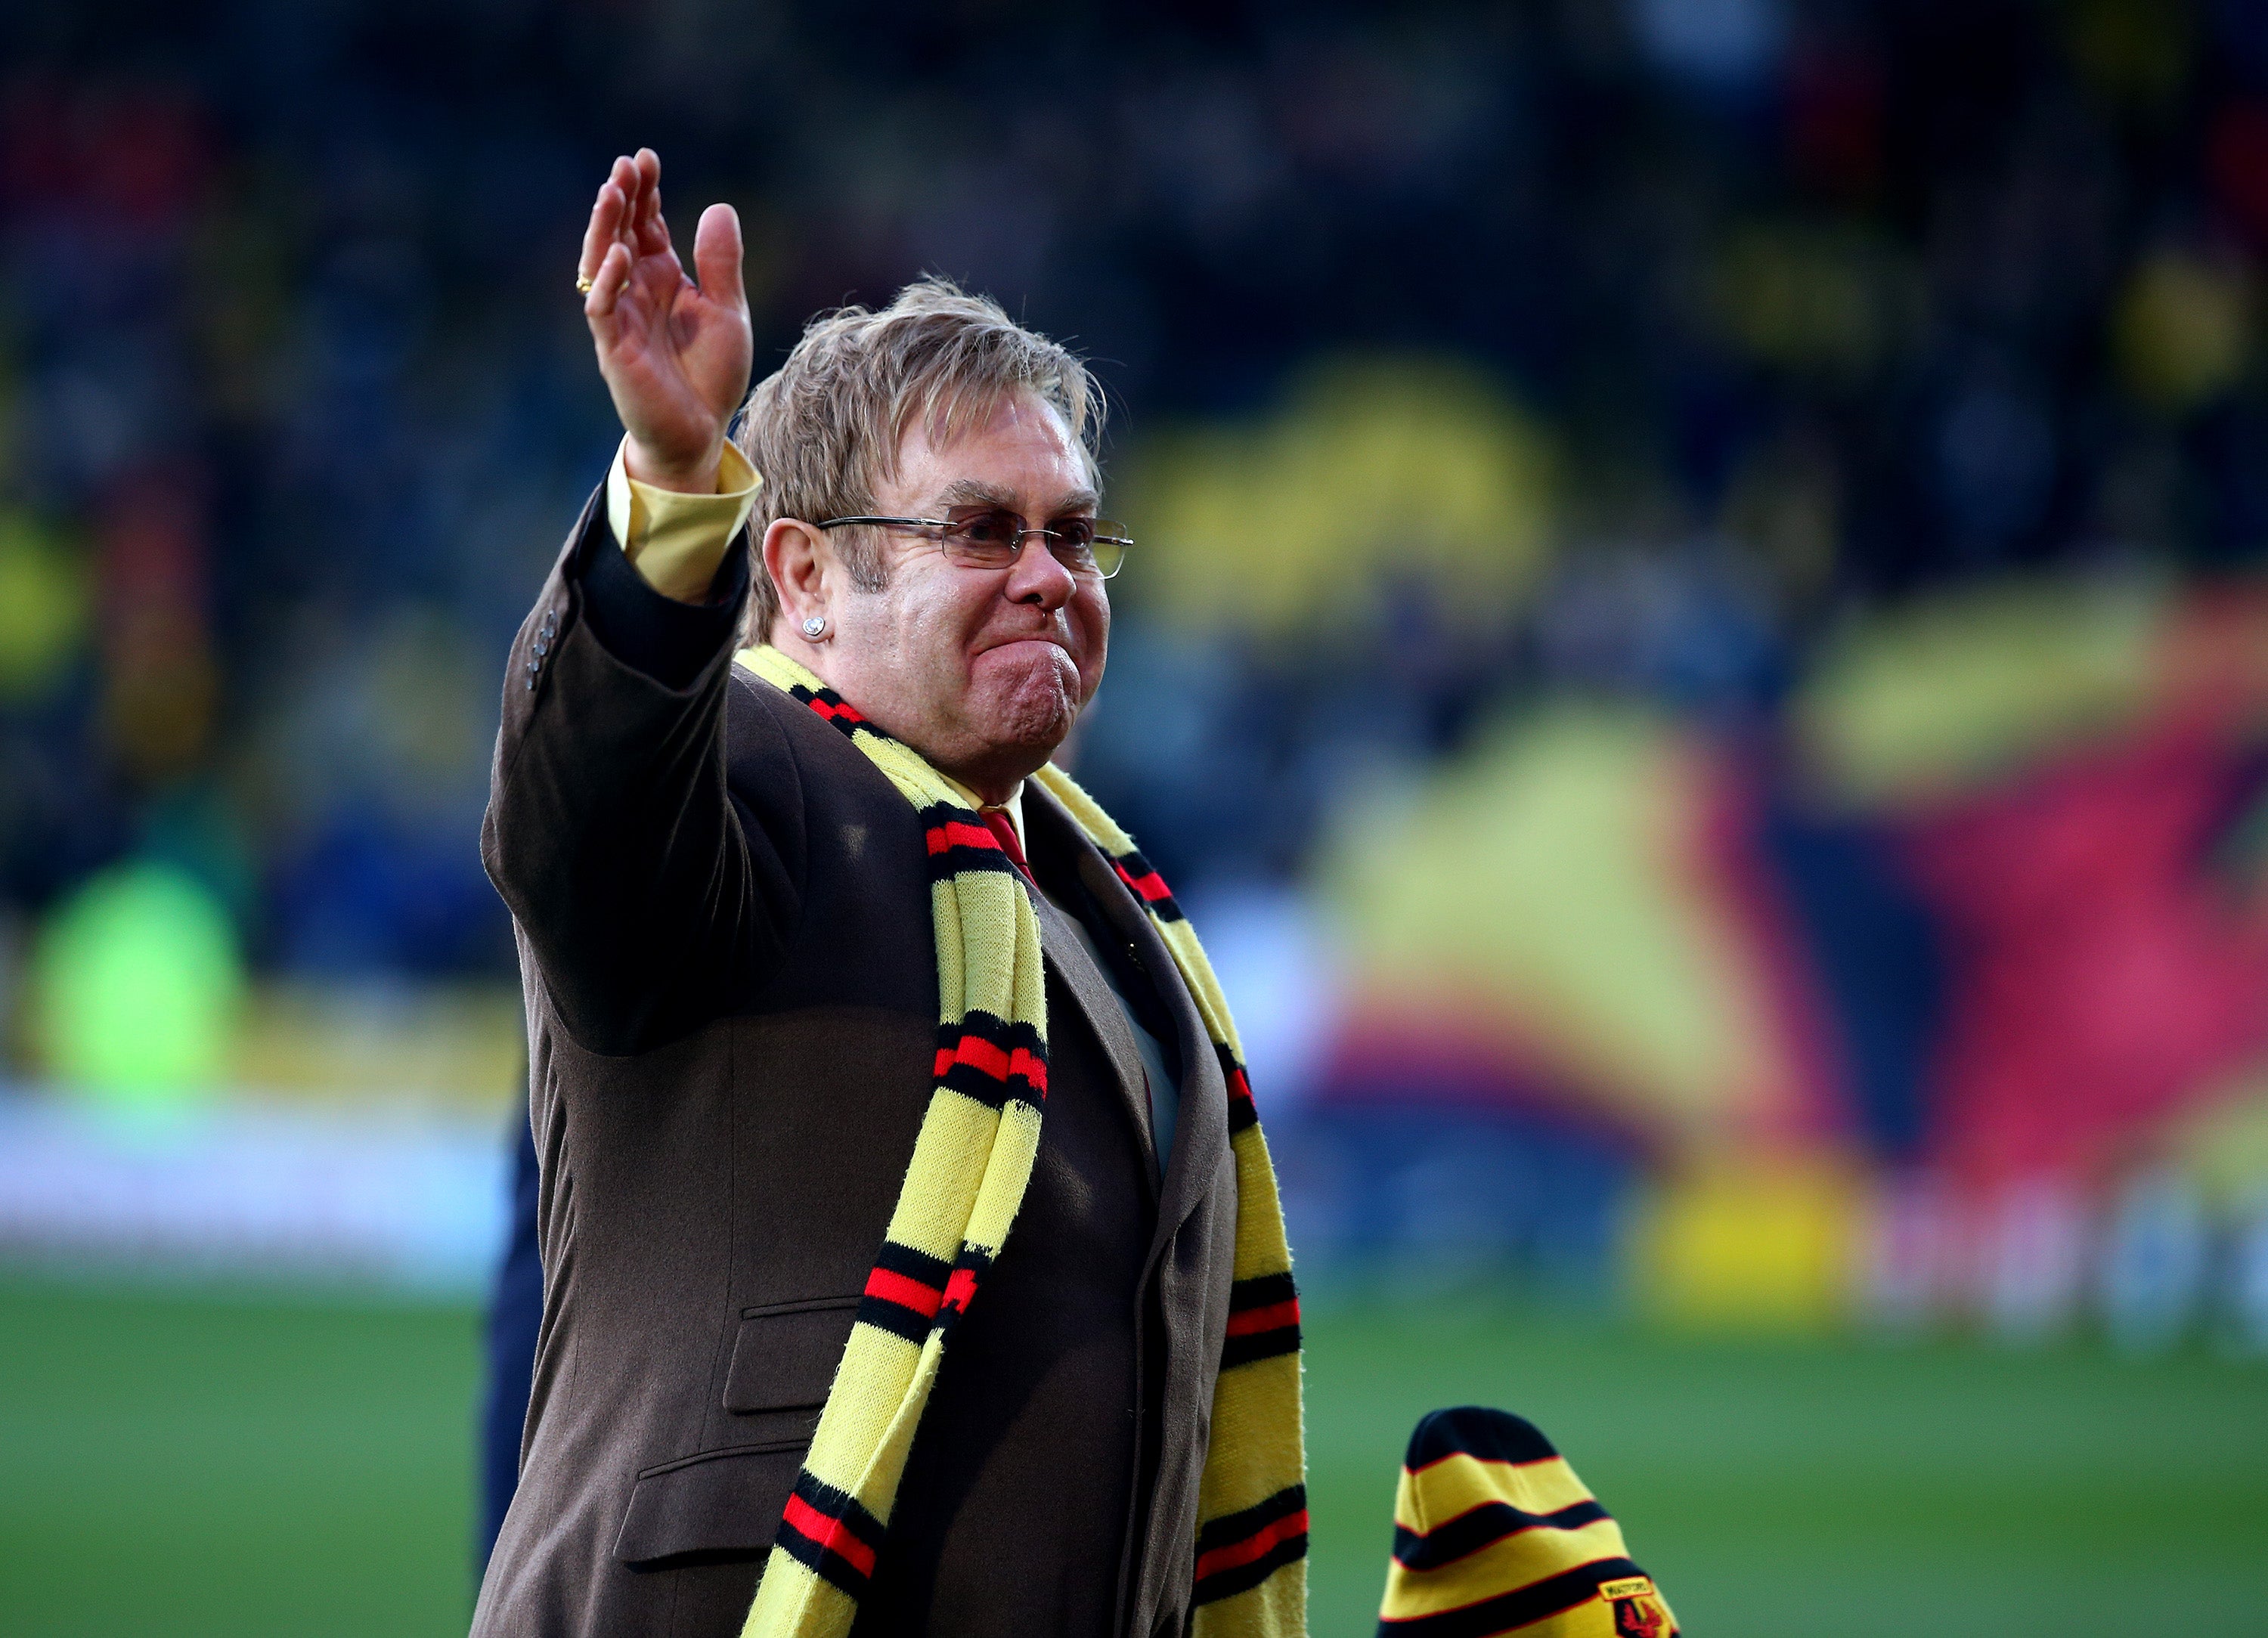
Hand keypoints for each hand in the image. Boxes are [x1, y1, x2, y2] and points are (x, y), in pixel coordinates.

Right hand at [579, 149, 751, 492]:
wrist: (699, 433)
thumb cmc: (709, 376)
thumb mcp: (728, 312)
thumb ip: (722, 264)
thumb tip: (719, 206)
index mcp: (663, 279)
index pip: (647, 225)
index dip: (646, 193)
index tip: (647, 158)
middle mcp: (636, 291)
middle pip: (620, 233)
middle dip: (622, 198)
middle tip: (627, 164)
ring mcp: (620, 317)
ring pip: (601, 262)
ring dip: (605, 227)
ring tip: (614, 191)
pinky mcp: (613, 347)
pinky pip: (602, 308)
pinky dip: (608, 281)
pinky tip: (620, 253)